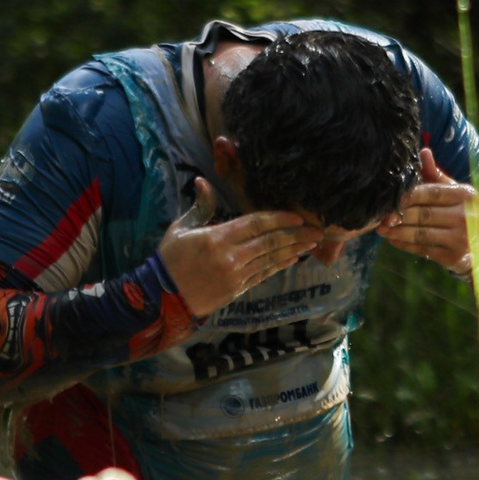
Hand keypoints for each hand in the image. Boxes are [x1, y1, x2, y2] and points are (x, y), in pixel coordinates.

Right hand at [158, 178, 318, 317]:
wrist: (162, 298)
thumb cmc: (170, 259)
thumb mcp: (181, 228)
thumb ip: (200, 206)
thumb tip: (203, 181)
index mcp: (217, 238)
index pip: (255, 224)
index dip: (279, 219)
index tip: (298, 216)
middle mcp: (231, 257)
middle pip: (270, 242)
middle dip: (295, 235)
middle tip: (316, 231)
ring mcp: (236, 276)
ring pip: (271, 259)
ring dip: (293, 250)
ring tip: (312, 244)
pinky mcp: (237, 290)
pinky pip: (263, 275)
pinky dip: (279, 266)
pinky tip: (292, 259)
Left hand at [379, 147, 478, 273]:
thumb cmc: (462, 209)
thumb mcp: (453, 190)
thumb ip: (435, 174)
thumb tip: (423, 152)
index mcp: (465, 196)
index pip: (431, 193)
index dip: (409, 196)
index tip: (391, 197)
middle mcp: (465, 217)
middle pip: (424, 214)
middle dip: (399, 215)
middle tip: (380, 215)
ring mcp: (460, 239)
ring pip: (421, 234)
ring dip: (397, 232)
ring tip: (381, 228)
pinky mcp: (453, 257)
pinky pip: (423, 249)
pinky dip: (405, 245)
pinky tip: (393, 239)